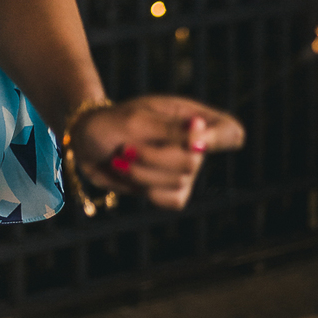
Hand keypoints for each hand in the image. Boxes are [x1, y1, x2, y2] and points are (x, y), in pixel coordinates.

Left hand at [70, 94, 244, 210]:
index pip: (230, 131)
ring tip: (123, 157)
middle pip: (194, 160)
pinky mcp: (171, 190)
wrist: (87, 143)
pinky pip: (172, 200)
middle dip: (154, 156)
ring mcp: (184, 169)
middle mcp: (194, 144)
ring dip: (142, 171)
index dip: (221, 138)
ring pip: (179, 181)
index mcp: (191, 117)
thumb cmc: (111, 123)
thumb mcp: (136, 120)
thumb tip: (201, 134)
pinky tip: (131, 175)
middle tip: (128, 146)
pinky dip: (147, 189)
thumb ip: (170, 130)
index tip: (196, 135)